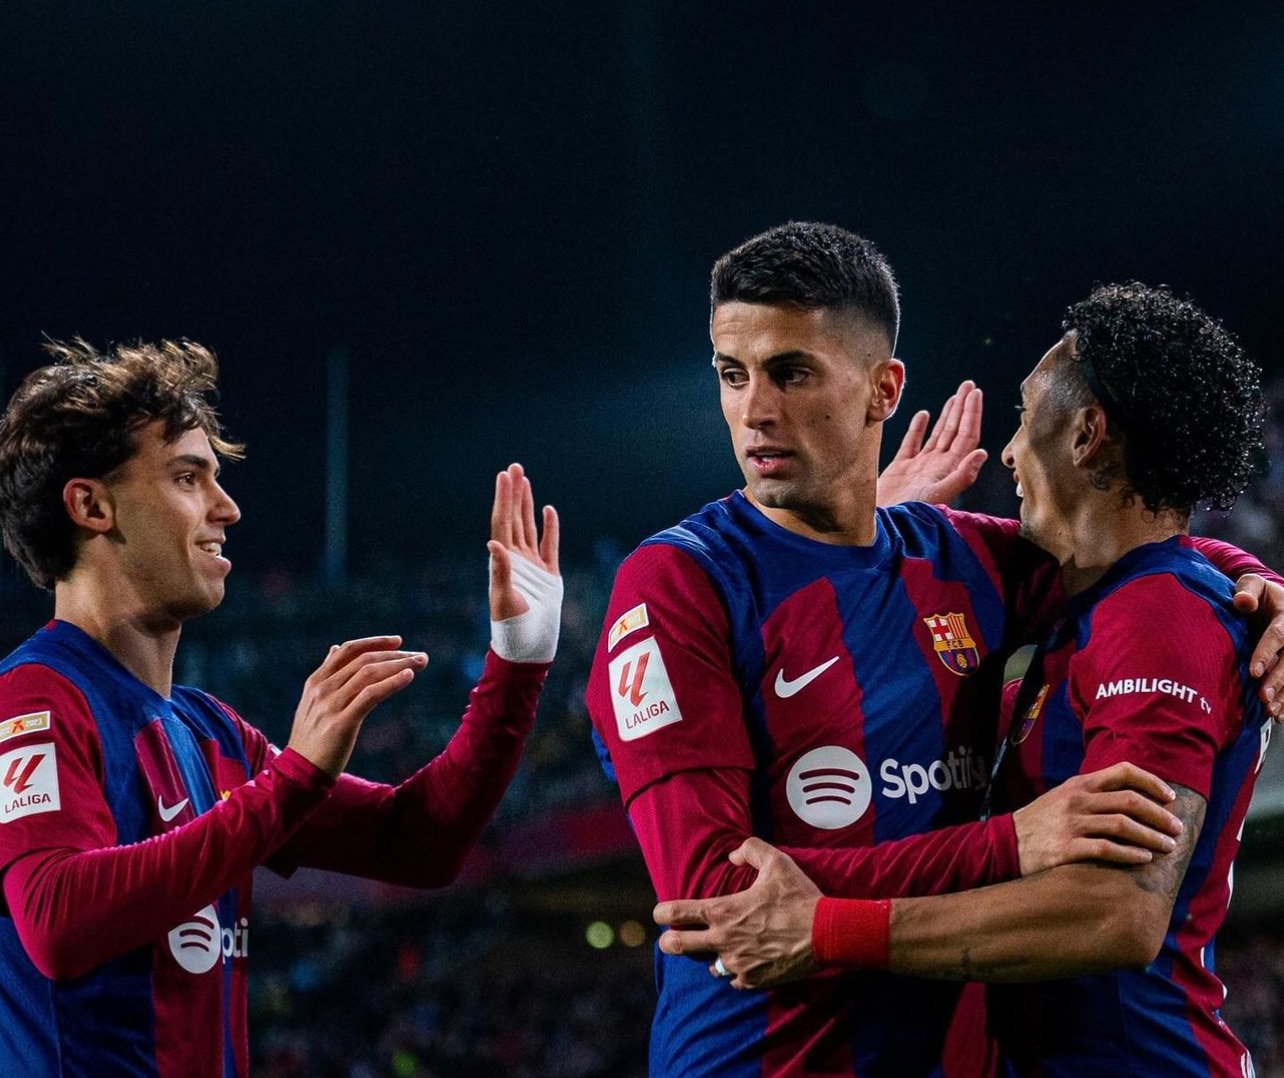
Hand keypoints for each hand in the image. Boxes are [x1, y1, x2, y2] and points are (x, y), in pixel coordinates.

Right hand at [286, 637, 427, 777]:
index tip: (398, 641)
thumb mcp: (312, 702)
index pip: (348, 651)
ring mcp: (331, 705)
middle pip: (363, 661)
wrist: (298, 773)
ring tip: (421, 663)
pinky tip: (408, 677)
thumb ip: (326, 675)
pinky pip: (370, 695)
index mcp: (316, 681)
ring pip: (369, 674)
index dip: (374, 642)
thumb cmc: (311, 739)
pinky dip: (391, 682)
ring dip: (399, 665)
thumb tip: (335, 647)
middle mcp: (323, 689)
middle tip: (420, 656)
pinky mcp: (341, 723)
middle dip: (394, 654)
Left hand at [487, 462, 561, 661]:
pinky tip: (548, 511)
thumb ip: (501, 571)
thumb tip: (493, 544)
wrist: (529, 649)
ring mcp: (533, 567)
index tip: (504, 476)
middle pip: (514, 518)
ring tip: (526, 481)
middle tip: (514, 467)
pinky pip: (550, 546)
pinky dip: (550, 528)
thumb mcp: (503, 600)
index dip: (503, 498)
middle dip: (514, 493)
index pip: (502, 522)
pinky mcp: (550, 577)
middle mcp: (516, 560)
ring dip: (528, 505)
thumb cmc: (512, 629)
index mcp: (503, 562)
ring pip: (530, 528)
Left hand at [654, 838, 820, 990]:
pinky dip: (735, 972)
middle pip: (678, 946)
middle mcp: (723, 940)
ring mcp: (737, 964)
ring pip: (709, 965)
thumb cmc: (799, 896)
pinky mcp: (753, 981)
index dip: (662, 913)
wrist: (826, 933)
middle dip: (669, 942)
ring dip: (709, 957)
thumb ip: (750, 850)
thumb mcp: (776, 861)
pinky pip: (733, 980)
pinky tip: (742, 963)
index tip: (659, 914)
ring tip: (717, 950)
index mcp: (723, 911)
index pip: (677, 914)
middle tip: (668, 940)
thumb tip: (732, 855)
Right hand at [876, 380, 987, 506]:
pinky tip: (923, 416)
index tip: (975, 393)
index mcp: (948, 469)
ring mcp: (919, 467)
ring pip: (938, 435)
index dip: (971, 414)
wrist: (880, 526)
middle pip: (955, 431)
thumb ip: (962, 475)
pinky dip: (918, 428)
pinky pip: (912, 444)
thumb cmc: (909, 514)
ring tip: (954, 396)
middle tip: (968, 385)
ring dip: (947, 415)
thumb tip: (982, 452)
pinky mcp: (900, 469)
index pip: (966, 436)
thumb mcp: (938, 494)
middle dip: (962, 407)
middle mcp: (937, 465)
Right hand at [1012, 762, 1181, 875]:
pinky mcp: (1067, 849)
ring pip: (1122, 825)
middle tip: (1176, 828)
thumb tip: (1134, 795)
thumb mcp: (1063, 796)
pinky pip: (1106, 849)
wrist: (1006, 842)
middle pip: (1130, 801)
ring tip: (1167, 846)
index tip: (1170, 797)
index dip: (1152, 782)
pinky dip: (1130, 854)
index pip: (1123, 772)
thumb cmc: (1041, 820)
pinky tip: (1144, 859)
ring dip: (1151, 836)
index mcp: (1079, 784)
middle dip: (1159, 815)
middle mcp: (1077, 800)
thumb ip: (1093, 793)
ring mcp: (1071, 824)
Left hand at [1231, 573, 1283, 715]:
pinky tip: (1280, 716)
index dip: (1266, 653)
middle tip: (1263, 697)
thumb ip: (1247, 590)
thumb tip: (1242, 601)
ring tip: (1271, 711)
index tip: (1253, 671)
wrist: (1276, 600)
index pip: (1278, 635)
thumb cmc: (1257, 593)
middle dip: (1278, 680)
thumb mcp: (1252, 584)